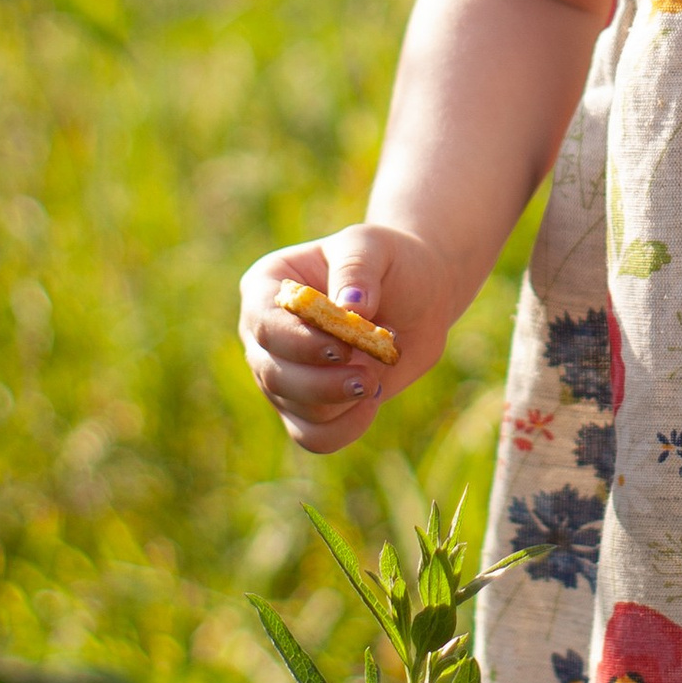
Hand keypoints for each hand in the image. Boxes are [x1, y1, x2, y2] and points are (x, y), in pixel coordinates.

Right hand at [238, 224, 457, 456]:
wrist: (417, 296)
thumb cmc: (387, 263)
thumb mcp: (373, 246)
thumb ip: (357, 268)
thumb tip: (350, 304)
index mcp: (267, 287)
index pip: (264, 324)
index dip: (298, 342)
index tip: (341, 347)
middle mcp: (264, 335)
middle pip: (272, 374)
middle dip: (321, 381)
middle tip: (367, 375)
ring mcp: (282, 375)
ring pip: (294, 408)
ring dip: (338, 402)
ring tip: (375, 377)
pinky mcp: (307, 407)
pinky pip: (314, 436)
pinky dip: (344, 429)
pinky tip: (371, 403)